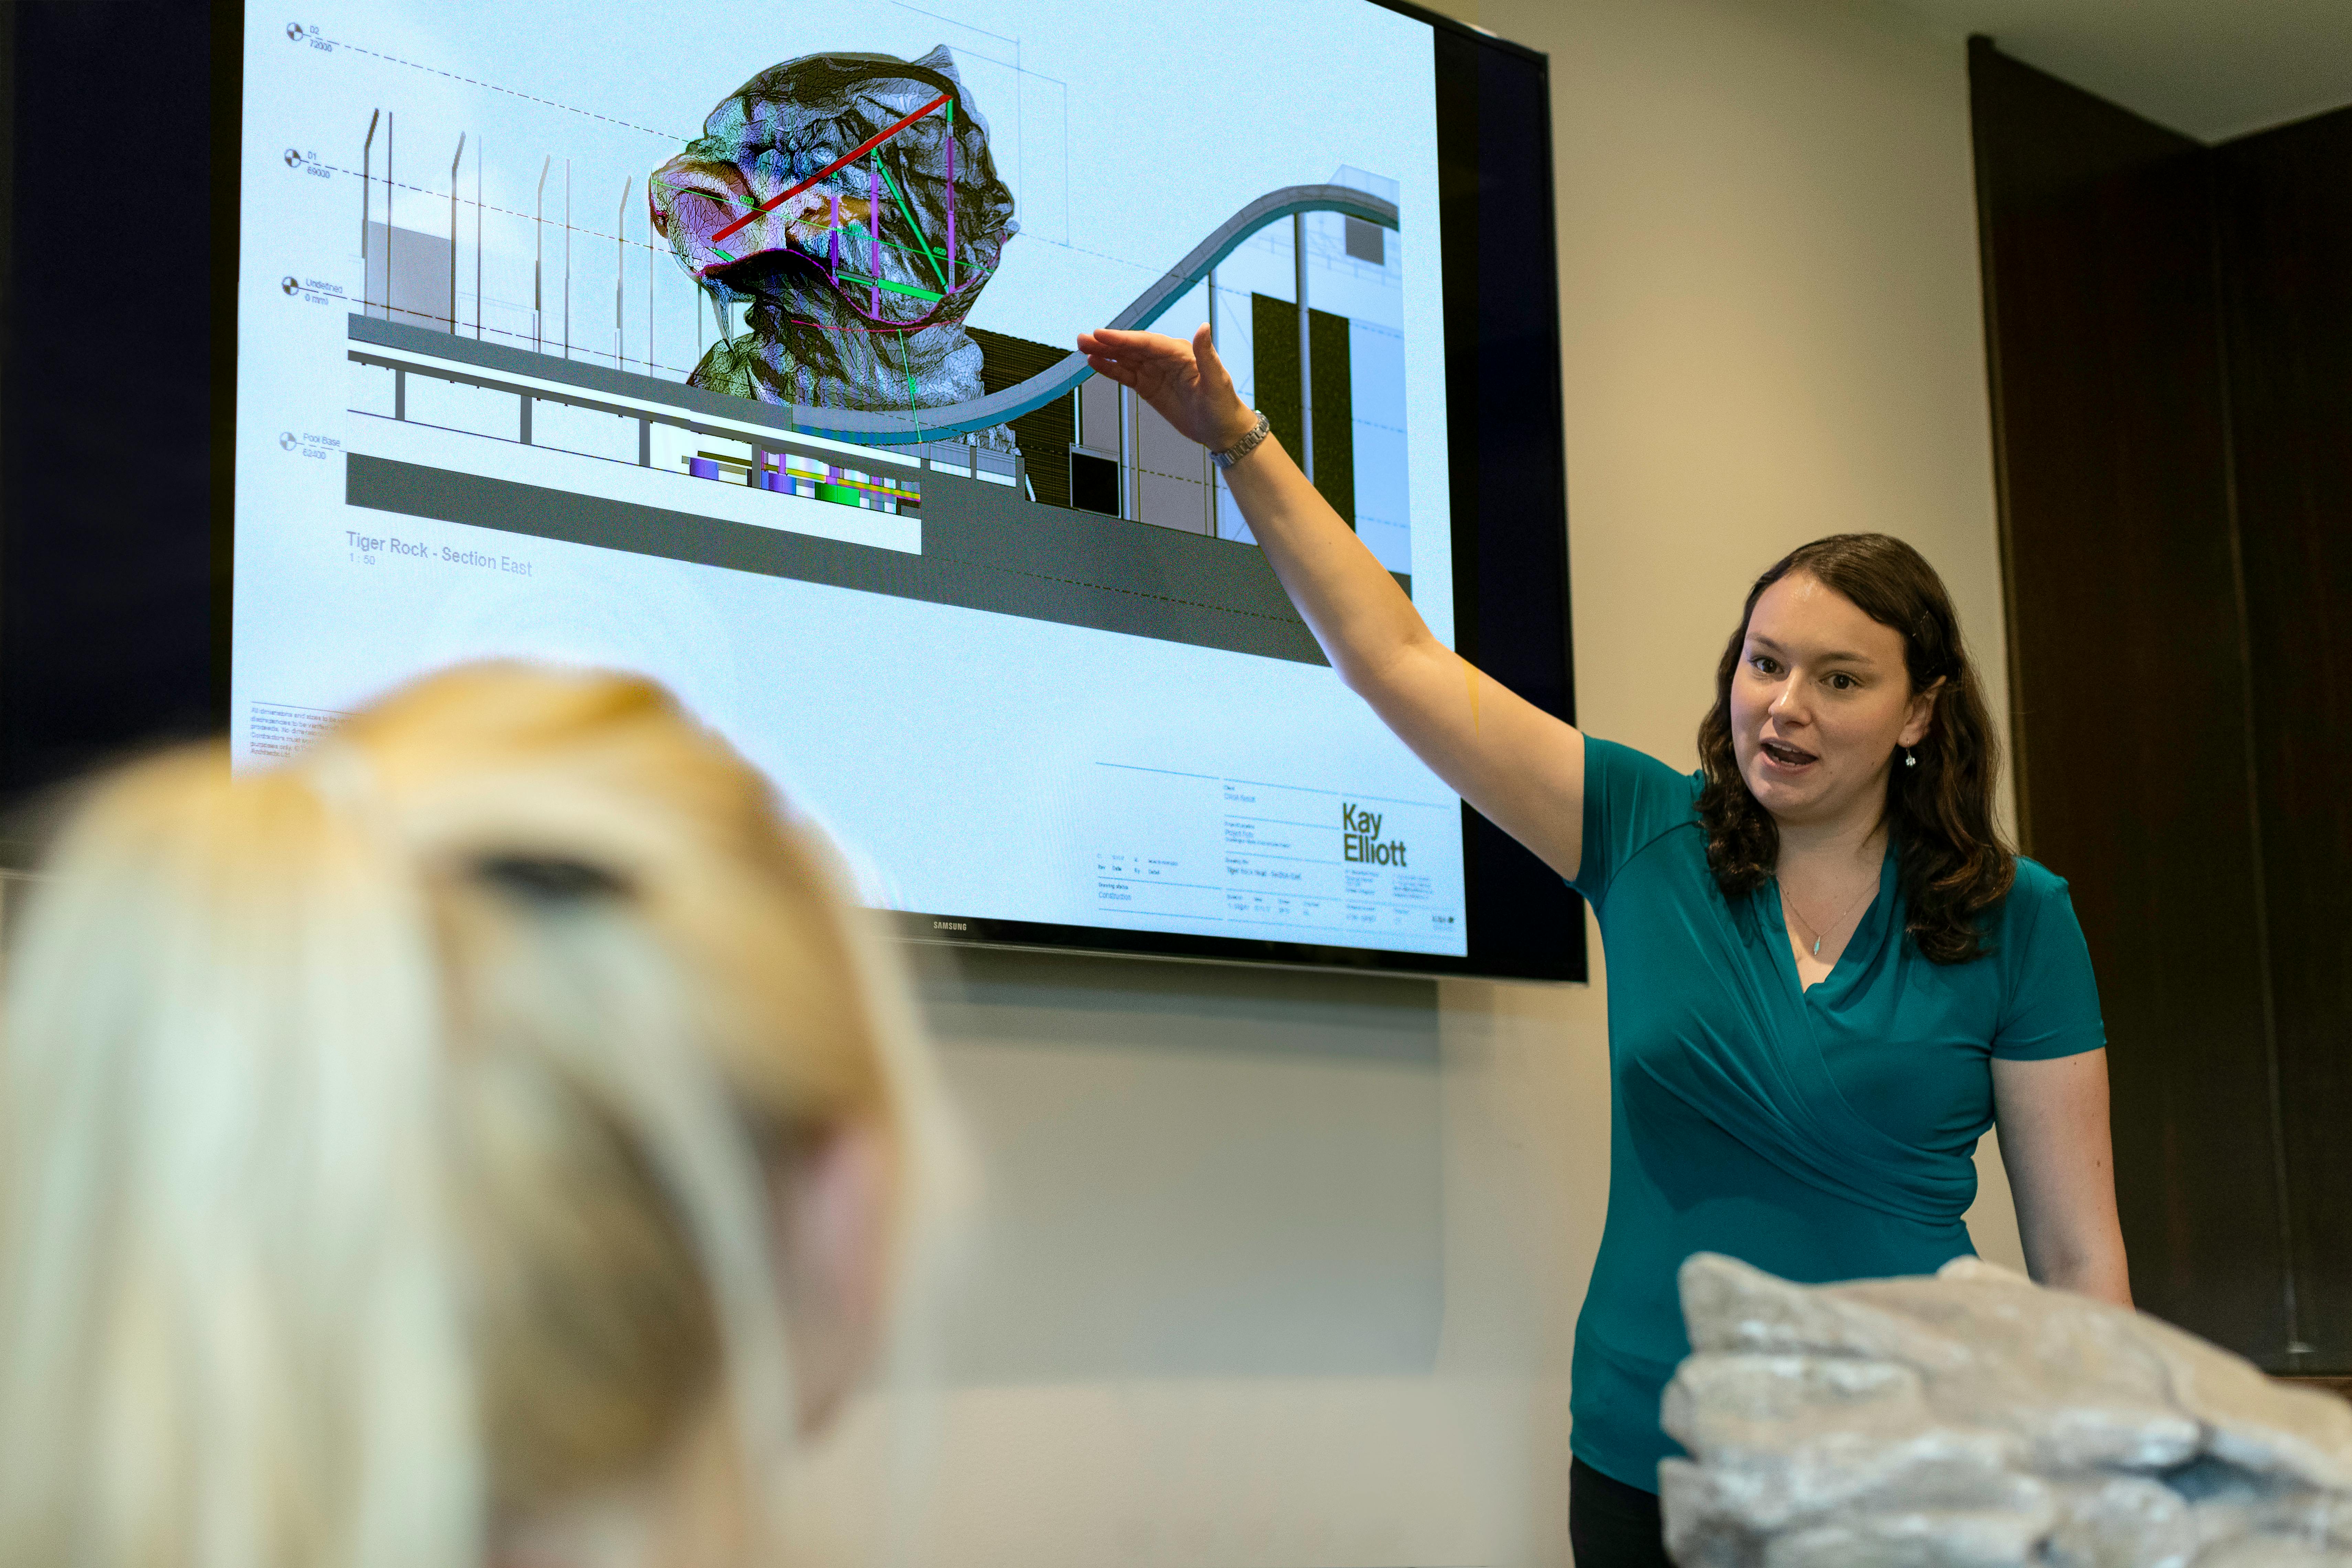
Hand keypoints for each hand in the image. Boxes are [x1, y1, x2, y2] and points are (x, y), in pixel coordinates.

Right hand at [1076, 323, 1258, 451]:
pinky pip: (1126, 375)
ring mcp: (1155, 372)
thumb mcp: (1216, 381)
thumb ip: (1206, 354)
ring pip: (1125, 359)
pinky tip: (1095, 363)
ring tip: (1082, 348)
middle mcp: (1165, 358)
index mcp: (1180, 352)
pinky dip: (1111, 369)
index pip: (1147, 342)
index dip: (1124, 339)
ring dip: (1104, 353)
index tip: (1102, 335)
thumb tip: (1204, 326)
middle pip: (1132, 347)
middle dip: (1107, 343)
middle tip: (1083, 339)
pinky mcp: (1149, 387)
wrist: (1223, 429)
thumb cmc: (1223, 405)